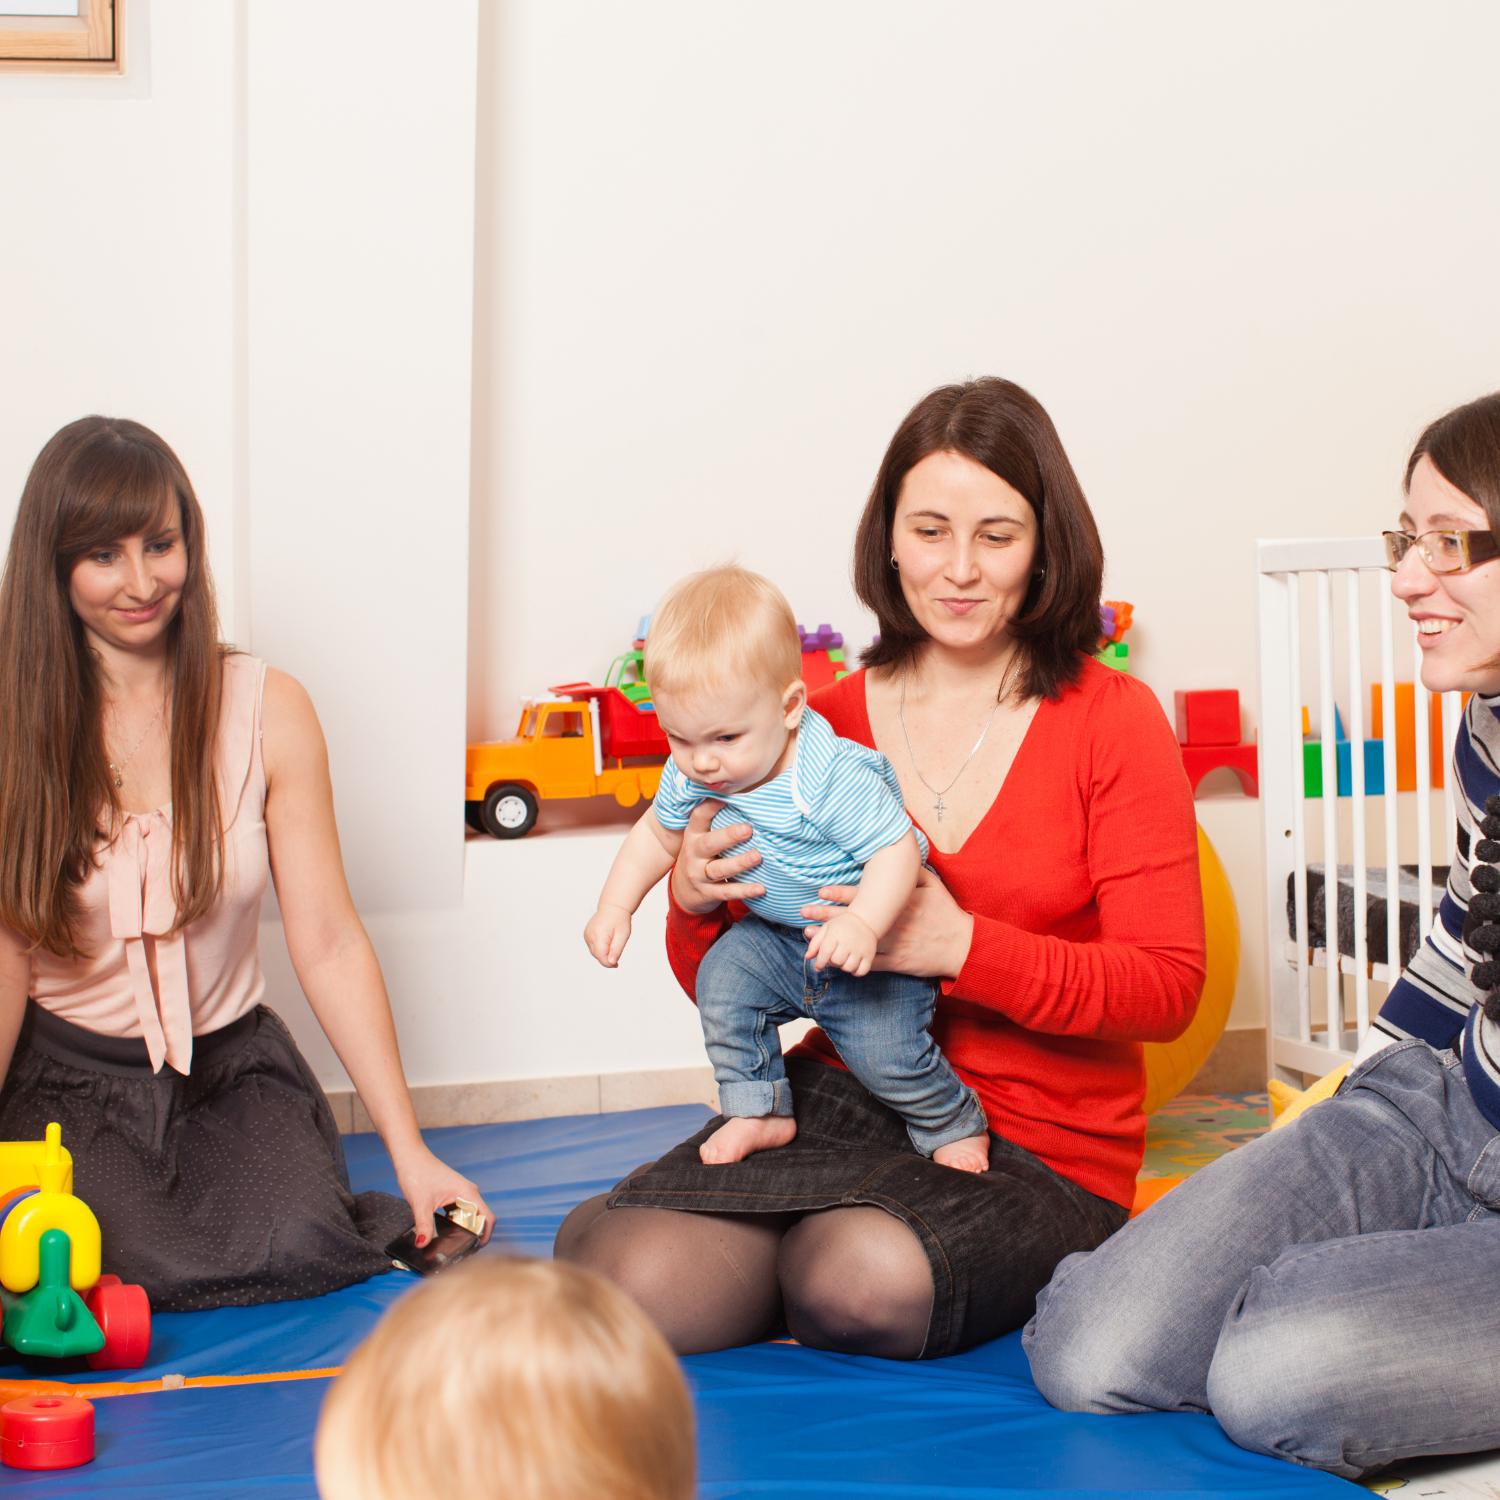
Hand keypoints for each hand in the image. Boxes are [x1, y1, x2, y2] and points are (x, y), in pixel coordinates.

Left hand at [391, 1142, 495, 1247]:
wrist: (410, 1157)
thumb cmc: (418, 1173)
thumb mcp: (421, 1203)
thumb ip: (424, 1225)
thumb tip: (423, 1244)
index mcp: (468, 1193)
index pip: (487, 1218)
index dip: (485, 1236)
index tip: (474, 1250)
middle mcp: (468, 1193)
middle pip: (480, 1219)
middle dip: (471, 1237)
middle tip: (458, 1252)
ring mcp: (461, 1193)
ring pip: (469, 1217)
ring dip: (462, 1231)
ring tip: (449, 1245)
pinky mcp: (453, 1194)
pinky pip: (460, 1212)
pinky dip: (455, 1224)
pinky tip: (443, 1232)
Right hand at [585, 904, 631, 966]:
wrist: (613, 906)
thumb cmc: (620, 919)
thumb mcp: (623, 935)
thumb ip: (616, 950)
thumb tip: (611, 963)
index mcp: (598, 934)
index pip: (600, 956)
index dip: (608, 963)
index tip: (617, 964)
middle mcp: (589, 935)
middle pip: (597, 955)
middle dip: (607, 958)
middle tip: (617, 951)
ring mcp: (586, 935)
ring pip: (594, 952)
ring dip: (603, 952)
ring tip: (612, 942)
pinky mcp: (586, 935)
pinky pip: (593, 947)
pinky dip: (600, 948)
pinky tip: (607, 940)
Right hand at [669, 799, 765, 913]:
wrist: (683, 890)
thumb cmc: (701, 856)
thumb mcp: (701, 837)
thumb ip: (716, 820)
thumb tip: (744, 793)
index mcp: (694, 835)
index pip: (699, 818)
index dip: (711, 806)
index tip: (727, 798)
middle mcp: (694, 854)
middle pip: (709, 844)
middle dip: (728, 836)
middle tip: (747, 829)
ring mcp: (699, 875)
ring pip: (719, 869)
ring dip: (739, 862)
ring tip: (758, 856)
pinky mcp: (708, 893)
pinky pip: (727, 892)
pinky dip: (744, 890)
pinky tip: (761, 888)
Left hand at [802, 867, 973, 979]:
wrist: (962, 947)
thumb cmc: (947, 914)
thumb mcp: (933, 886)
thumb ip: (915, 871)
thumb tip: (902, 853)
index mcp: (898, 903)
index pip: (863, 896)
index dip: (840, 893)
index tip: (820, 891)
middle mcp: (892, 922)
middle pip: (853, 918)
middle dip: (826, 915)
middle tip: (803, 913)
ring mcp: (893, 943)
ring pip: (856, 941)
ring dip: (832, 939)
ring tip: (810, 936)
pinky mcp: (896, 962)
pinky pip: (869, 962)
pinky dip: (849, 961)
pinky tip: (832, 960)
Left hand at [804, 910, 878, 974]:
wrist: (864, 920)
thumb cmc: (841, 926)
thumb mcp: (826, 929)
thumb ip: (815, 943)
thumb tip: (807, 957)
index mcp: (835, 934)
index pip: (824, 953)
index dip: (819, 963)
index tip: (818, 967)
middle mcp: (848, 942)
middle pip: (836, 962)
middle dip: (832, 962)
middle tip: (834, 957)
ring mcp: (860, 949)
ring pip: (848, 968)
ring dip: (843, 967)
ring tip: (843, 959)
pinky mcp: (869, 955)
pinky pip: (861, 972)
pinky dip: (855, 972)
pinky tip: (853, 964)